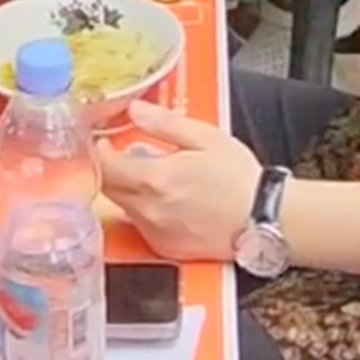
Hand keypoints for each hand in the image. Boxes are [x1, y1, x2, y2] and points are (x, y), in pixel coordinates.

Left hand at [97, 101, 259, 261]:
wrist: (263, 219)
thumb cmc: (238, 177)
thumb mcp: (205, 137)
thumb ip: (164, 124)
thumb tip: (134, 110)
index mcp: (156, 179)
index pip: (105, 167)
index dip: (97, 151)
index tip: (101, 140)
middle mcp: (149, 210)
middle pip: (108, 188)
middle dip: (109, 169)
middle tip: (122, 153)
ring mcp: (155, 233)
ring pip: (122, 207)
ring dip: (127, 189)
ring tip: (151, 175)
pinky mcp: (164, 249)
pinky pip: (140, 226)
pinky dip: (143, 210)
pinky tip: (166, 200)